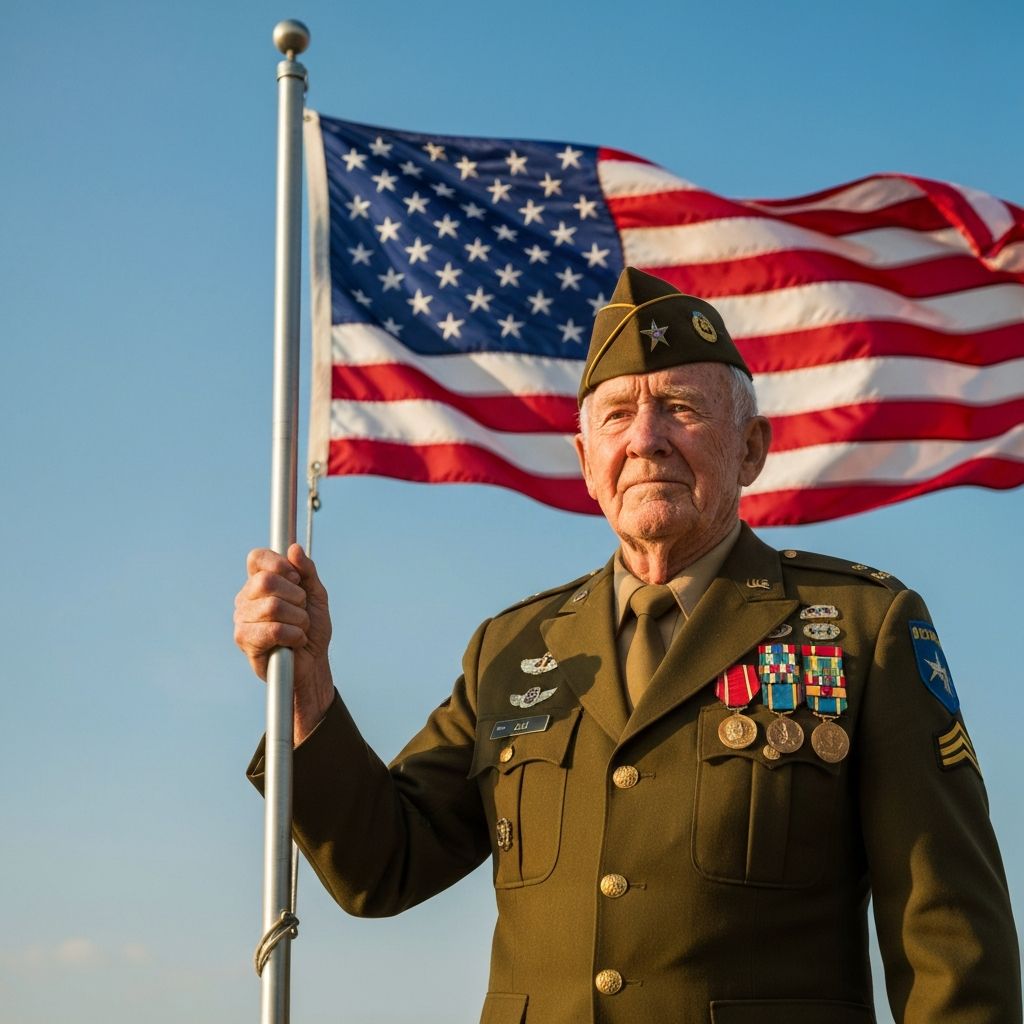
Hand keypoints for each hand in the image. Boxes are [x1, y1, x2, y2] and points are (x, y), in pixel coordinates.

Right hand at [234, 543, 333, 741]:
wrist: (313, 664)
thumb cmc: (311, 629)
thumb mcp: (316, 595)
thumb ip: (307, 571)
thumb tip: (294, 549)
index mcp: (259, 582)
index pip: (257, 557)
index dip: (279, 563)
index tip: (296, 578)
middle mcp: (245, 598)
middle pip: (266, 581)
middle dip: (295, 596)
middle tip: (302, 610)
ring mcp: (242, 619)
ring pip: (273, 606)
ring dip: (299, 619)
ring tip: (300, 629)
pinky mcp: (244, 640)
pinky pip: (274, 629)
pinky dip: (294, 635)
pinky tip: (295, 642)